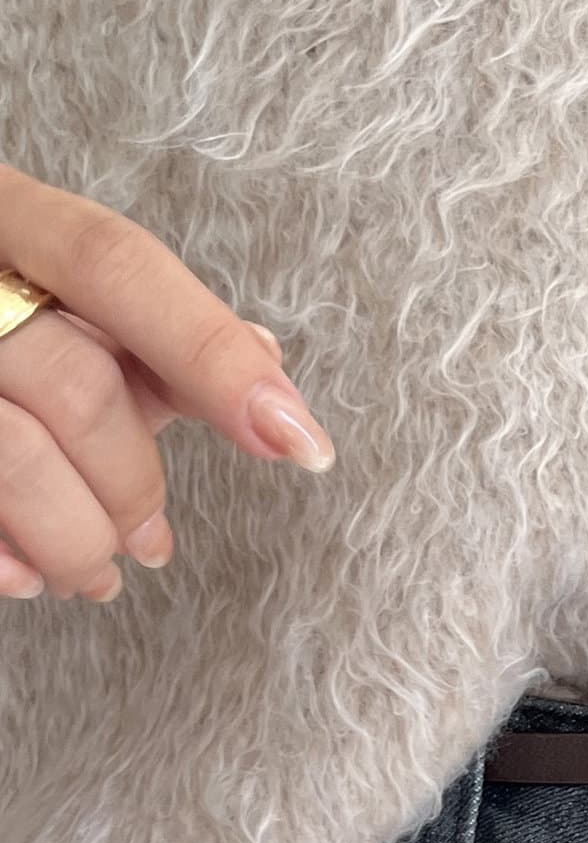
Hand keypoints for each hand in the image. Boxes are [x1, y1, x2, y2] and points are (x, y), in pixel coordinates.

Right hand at [0, 162, 334, 603]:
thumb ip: (138, 328)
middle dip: (131, 485)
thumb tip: (264, 359)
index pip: (117, 266)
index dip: (213, 358)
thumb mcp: (37, 285)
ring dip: (75, 539)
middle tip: (150, 543)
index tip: (303, 445)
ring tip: (95, 574)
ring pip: (10, 454)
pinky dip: (0, 555)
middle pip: (72, 385)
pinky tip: (23, 576)